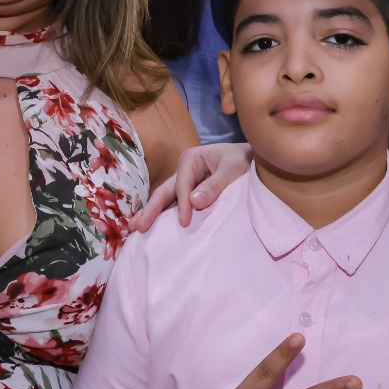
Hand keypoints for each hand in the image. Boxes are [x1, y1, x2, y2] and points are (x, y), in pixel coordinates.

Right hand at [131, 142, 252, 230]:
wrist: (255, 162)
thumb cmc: (244, 162)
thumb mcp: (233, 170)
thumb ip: (215, 185)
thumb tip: (194, 202)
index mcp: (191, 159)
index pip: (182, 185)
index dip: (182, 204)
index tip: (185, 223)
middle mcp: (183, 170)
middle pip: (164, 191)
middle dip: (151, 209)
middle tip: (137, 227)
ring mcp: (185, 182)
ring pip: (165, 199)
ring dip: (151, 213)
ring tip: (134, 229)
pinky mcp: (189, 193)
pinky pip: (174, 205)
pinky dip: (162, 215)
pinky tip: (151, 227)